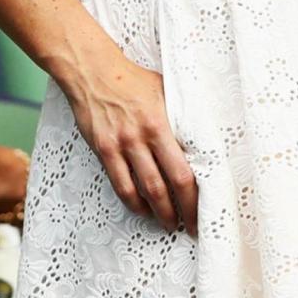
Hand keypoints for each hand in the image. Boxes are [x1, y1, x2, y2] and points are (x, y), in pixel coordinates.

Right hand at [60, 44, 197, 236]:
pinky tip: (142, 209)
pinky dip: (134, 202)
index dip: (194, 198)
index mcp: (162, 123)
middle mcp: (142, 137)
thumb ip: (180, 116)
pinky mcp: (103, 149)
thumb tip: (201, 140)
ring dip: (158, 213)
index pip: (183, 171)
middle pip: (165, 186)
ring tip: (168, 222)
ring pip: (143, 191)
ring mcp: (121, 145)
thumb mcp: (165, 91)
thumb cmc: (133, 79)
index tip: (203, 211)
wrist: (93, 71)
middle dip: (181, 212)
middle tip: (189, 226)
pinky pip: (120, 185)